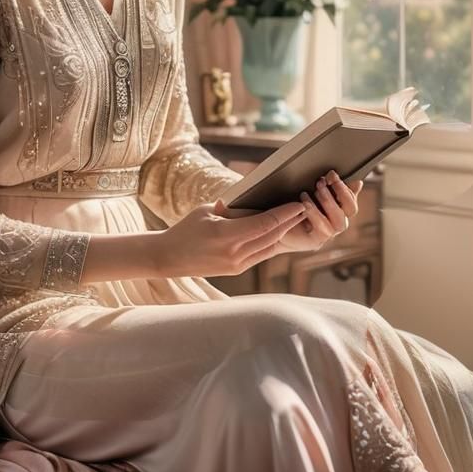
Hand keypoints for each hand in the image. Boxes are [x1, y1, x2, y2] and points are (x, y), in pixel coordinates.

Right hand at [154, 199, 307, 277]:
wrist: (169, 258)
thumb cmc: (185, 230)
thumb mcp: (206, 211)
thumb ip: (231, 208)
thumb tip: (251, 201)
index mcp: (226, 235)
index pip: (264, 223)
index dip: (284, 214)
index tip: (297, 204)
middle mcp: (234, 253)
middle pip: (272, 236)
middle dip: (290, 221)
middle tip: (304, 207)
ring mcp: (236, 264)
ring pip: (269, 247)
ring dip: (284, 232)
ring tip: (296, 219)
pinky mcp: (236, 270)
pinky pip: (261, 254)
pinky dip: (272, 242)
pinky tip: (280, 233)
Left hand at [272, 171, 362, 253]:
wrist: (274, 226)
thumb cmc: (293, 208)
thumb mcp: (312, 194)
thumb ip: (330, 188)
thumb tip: (358, 183)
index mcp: (337, 209)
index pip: (351, 199)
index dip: (346, 187)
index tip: (332, 175)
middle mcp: (335, 222)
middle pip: (351, 209)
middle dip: (339, 191)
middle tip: (322, 180)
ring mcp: (327, 233)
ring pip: (340, 221)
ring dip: (328, 202)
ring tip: (314, 190)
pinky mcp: (316, 241)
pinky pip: (322, 228)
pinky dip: (314, 213)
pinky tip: (304, 203)